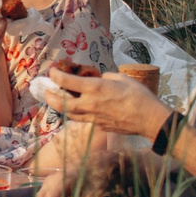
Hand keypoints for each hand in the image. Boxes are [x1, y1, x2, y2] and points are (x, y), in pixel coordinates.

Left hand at [45, 66, 168, 140]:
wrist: (149, 119)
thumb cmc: (138, 96)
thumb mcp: (121, 78)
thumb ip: (105, 78)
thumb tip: (98, 79)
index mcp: (94, 88)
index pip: (65, 81)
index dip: (55, 74)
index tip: (52, 70)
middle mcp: (89, 104)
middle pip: (60, 102)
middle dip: (49, 95)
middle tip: (46, 89)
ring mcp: (93, 118)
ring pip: (68, 113)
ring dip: (59, 106)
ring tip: (56, 99)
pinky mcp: (99, 126)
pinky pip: (81, 119)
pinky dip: (74, 113)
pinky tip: (76, 107)